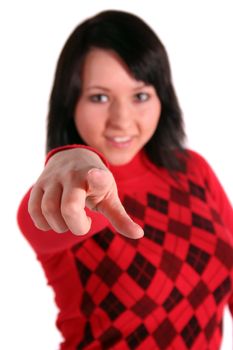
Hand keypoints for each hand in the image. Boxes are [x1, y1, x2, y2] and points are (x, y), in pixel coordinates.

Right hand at [28, 148, 143, 238]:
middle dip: (77, 226)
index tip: (95, 175)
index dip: (96, 178)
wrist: (74, 157)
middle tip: (84, 223)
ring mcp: (52, 178)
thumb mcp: (110, 197)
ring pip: (48, 210)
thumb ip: (120, 217)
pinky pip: (34, 210)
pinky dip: (43, 223)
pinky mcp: (38, 185)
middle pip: (68, 207)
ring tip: (70, 222)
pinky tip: (55, 221)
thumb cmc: (96, 182)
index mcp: (94, 175)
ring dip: (60, 226)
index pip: (95, 176)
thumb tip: (139, 235)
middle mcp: (71, 174)